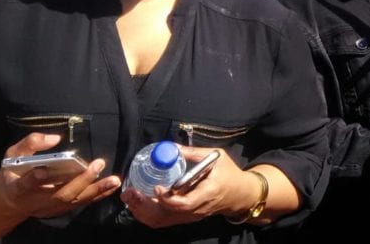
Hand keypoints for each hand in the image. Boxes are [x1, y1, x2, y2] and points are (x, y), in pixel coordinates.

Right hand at [0, 133, 120, 220]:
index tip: (43, 170)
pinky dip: (97, 195)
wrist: (11, 201)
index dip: (34, 179)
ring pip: (74, 201)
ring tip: (114, 180)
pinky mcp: (60, 210)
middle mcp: (36, 201)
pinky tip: (112, 186)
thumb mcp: (13, 155)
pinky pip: (80, 203)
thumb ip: (30, 144)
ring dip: (96, 190)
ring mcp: (49, 208)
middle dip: (80, 181)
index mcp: (18, 187)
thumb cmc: (14, 173)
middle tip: (97, 165)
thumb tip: (54, 138)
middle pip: (59, 194)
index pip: (26, 184)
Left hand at [122, 146, 249, 227]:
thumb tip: (169, 148)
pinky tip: (137, 203)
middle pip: (167, 215)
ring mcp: (190, 216)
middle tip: (130, 193)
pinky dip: (147, 214)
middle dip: (145, 206)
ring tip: (129, 197)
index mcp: (208, 193)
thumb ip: (193, 153)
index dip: (168, 199)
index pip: (185, 203)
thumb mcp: (217, 157)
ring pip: (162, 221)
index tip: (156, 187)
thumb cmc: (228, 173)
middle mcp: (197, 209)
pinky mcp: (185, 218)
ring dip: (142, 211)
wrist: (239, 194)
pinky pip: (163, 221)